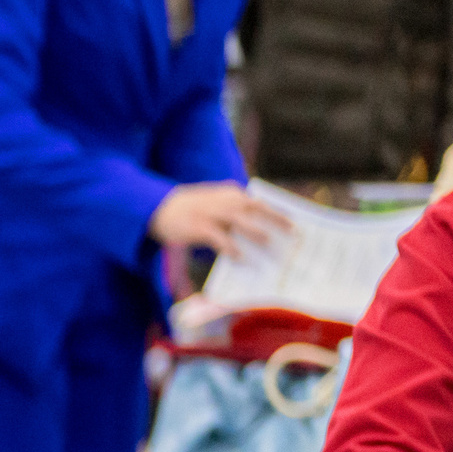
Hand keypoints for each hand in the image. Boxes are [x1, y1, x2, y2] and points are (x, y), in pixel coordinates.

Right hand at [148, 182, 287, 256]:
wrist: (157, 208)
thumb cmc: (190, 210)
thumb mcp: (215, 203)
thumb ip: (235, 213)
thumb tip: (258, 232)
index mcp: (231, 194)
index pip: (260, 202)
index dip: (278, 211)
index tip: (295, 222)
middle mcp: (224, 201)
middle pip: (256, 208)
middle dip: (276, 219)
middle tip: (293, 232)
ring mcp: (211, 213)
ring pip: (240, 221)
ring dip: (257, 232)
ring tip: (271, 245)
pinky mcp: (198, 226)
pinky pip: (218, 238)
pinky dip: (230, 247)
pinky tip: (240, 258)